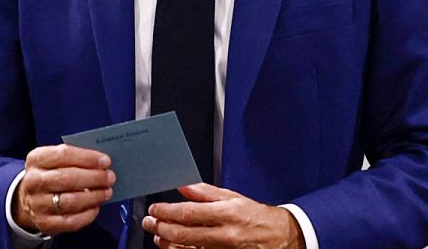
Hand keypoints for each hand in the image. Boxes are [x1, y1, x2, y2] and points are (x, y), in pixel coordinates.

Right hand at [12, 144, 114, 234]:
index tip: (105, 161)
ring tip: (106, 192)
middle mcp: (33, 181)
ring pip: (71, 201)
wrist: (28, 199)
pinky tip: (96, 207)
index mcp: (37, 159)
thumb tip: (103, 163)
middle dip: (94, 178)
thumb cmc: (50, 174)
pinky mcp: (44, 223)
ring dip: (94, 196)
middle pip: (68, 178)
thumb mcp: (55, 159)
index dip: (88, 158)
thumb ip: (76, 158)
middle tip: (110, 178)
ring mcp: (37, 204)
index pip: (63, 155)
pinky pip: (71, 221)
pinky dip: (87, 214)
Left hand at [143, 183, 304, 248]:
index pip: (189, 213)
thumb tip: (184, 185)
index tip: (155, 208)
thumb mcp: (234, 198)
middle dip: (160, 226)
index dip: (167, 211)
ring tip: (157, 233)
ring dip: (166, 241)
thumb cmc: (256, 217)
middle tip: (149, 221)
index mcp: (227, 213)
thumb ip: (206, 193)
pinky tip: (171, 246)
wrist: (278, 238)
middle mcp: (223, 234)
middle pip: (183, 233)